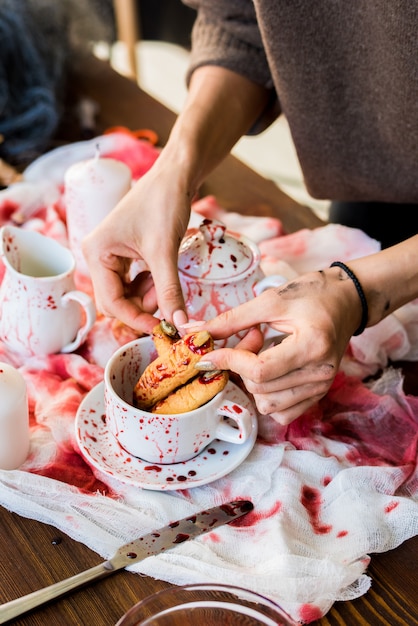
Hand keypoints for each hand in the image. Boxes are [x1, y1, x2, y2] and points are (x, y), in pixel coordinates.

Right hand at [82, 158, 190, 334]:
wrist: (176, 174)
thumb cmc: (164, 203)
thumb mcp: (165, 252)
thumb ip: (169, 291)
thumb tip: (179, 324)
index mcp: (96, 253)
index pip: (111, 303)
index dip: (137, 319)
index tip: (164, 328)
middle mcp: (98, 255)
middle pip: (117, 301)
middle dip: (143, 305)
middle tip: (168, 298)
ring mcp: (110, 255)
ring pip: (127, 294)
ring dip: (149, 295)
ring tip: (166, 277)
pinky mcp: (125, 254)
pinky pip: (134, 282)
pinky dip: (150, 285)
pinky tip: (162, 273)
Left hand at [192, 270, 359, 423]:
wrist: (347, 301)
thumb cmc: (313, 294)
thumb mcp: (271, 299)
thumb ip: (232, 319)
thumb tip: (195, 332)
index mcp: (312, 346)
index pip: (260, 370)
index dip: (229, 361)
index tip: (209, 352)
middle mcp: (320, 373)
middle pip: (260, 388)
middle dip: (241, 365)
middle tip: (250, 337)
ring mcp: (321, 388)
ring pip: (267, 404)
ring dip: (253, 381)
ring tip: (263, 352)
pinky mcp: (317, 395)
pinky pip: (281, 412)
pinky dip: (267, 395)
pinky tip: (270, 371)